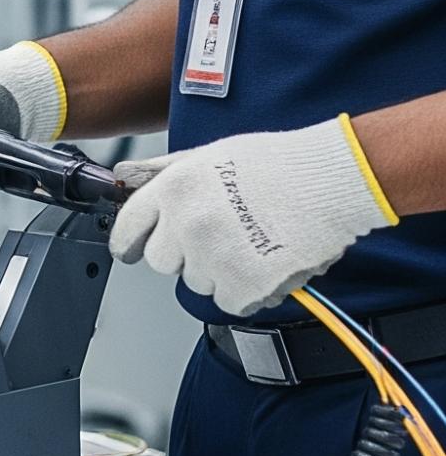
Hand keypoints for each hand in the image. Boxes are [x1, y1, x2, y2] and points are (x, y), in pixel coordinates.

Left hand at [111, 117, 394, 316]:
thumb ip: (163, 171)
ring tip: (250, 243)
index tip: (130, 251)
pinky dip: (247, 291)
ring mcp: (212, 258)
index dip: (128, 241)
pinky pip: (230, 301)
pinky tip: (265, 264)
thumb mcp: (207, 155)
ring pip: (197, 282)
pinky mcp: (242, 287)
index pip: (128, 227)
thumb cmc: (276, 164)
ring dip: (218, 272)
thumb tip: (125, 173)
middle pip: (161, 261)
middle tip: (215, 239)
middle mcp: (185, 225)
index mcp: (172, 190)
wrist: (330, 181)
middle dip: (182, 255)